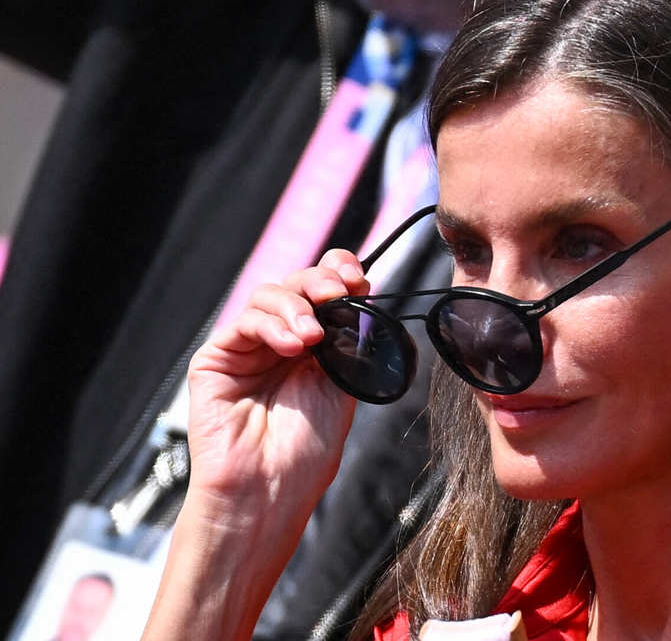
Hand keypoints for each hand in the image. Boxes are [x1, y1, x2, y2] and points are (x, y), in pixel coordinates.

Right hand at [184, 249, 368, 525]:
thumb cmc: (306, 452)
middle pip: (297, 285)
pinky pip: (243, 323)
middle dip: (321, 281)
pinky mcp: (216, 360)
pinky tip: (291, 344)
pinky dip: (271, 325)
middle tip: (339, 294)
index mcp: (316, 347)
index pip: (324, 293)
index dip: (339, 273)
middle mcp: (281, 342)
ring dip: (297, 306)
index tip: (359, 278)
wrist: (270, 493)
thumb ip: (347, 341)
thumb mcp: (341, 386)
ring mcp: (248, 349)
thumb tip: (359, 298)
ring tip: (312, 337)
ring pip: (269, 296)